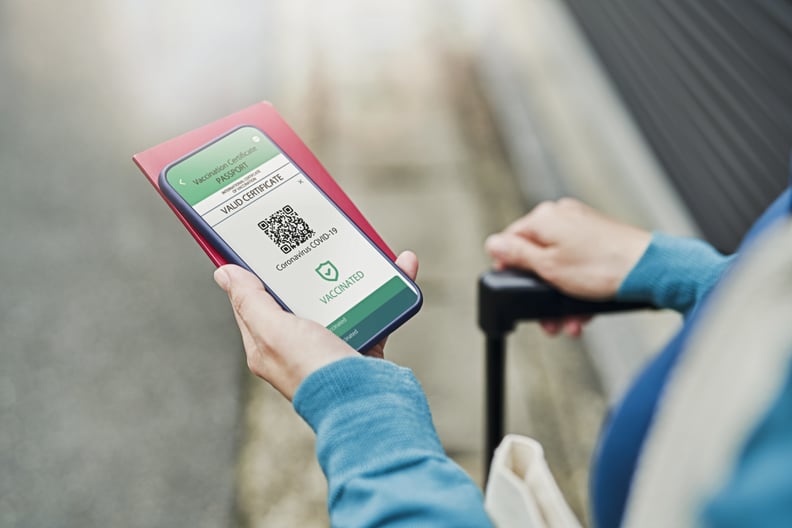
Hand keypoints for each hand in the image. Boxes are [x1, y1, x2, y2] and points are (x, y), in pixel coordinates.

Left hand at [213, 251, 418, 399]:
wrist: (367, 405)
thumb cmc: (315, 371)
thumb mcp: (274, 332)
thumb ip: (250, 301)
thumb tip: (224, 273)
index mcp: (267, 345)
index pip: (252, 299)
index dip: (254, 269)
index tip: (262, 239)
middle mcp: (298, 346)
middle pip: (299, 294)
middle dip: (309, 264)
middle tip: (315, 235)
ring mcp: (332, 346)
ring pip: (340, 298)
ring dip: (355, 271)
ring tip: (363, 247)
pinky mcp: (365, 346)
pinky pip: (375, 309)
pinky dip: (390, 288)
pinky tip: (402, 267)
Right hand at [485, 198, 649, 335]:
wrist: (651, 270)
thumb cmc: (602, 266)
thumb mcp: (548, 267)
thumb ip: (516, 255)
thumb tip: (493, 244)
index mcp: (545, 218)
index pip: (510, 239)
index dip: (509, 268)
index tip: (513, 290)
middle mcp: (563, 217)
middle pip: (536, 257)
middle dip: (538, 292)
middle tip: (543, 318)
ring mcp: (583, 228)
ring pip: (558, 265)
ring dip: (558, 297)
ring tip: (566, 322)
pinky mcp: (600, 240)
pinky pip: (577, 266)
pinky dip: (576, 288)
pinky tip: (581, 312)